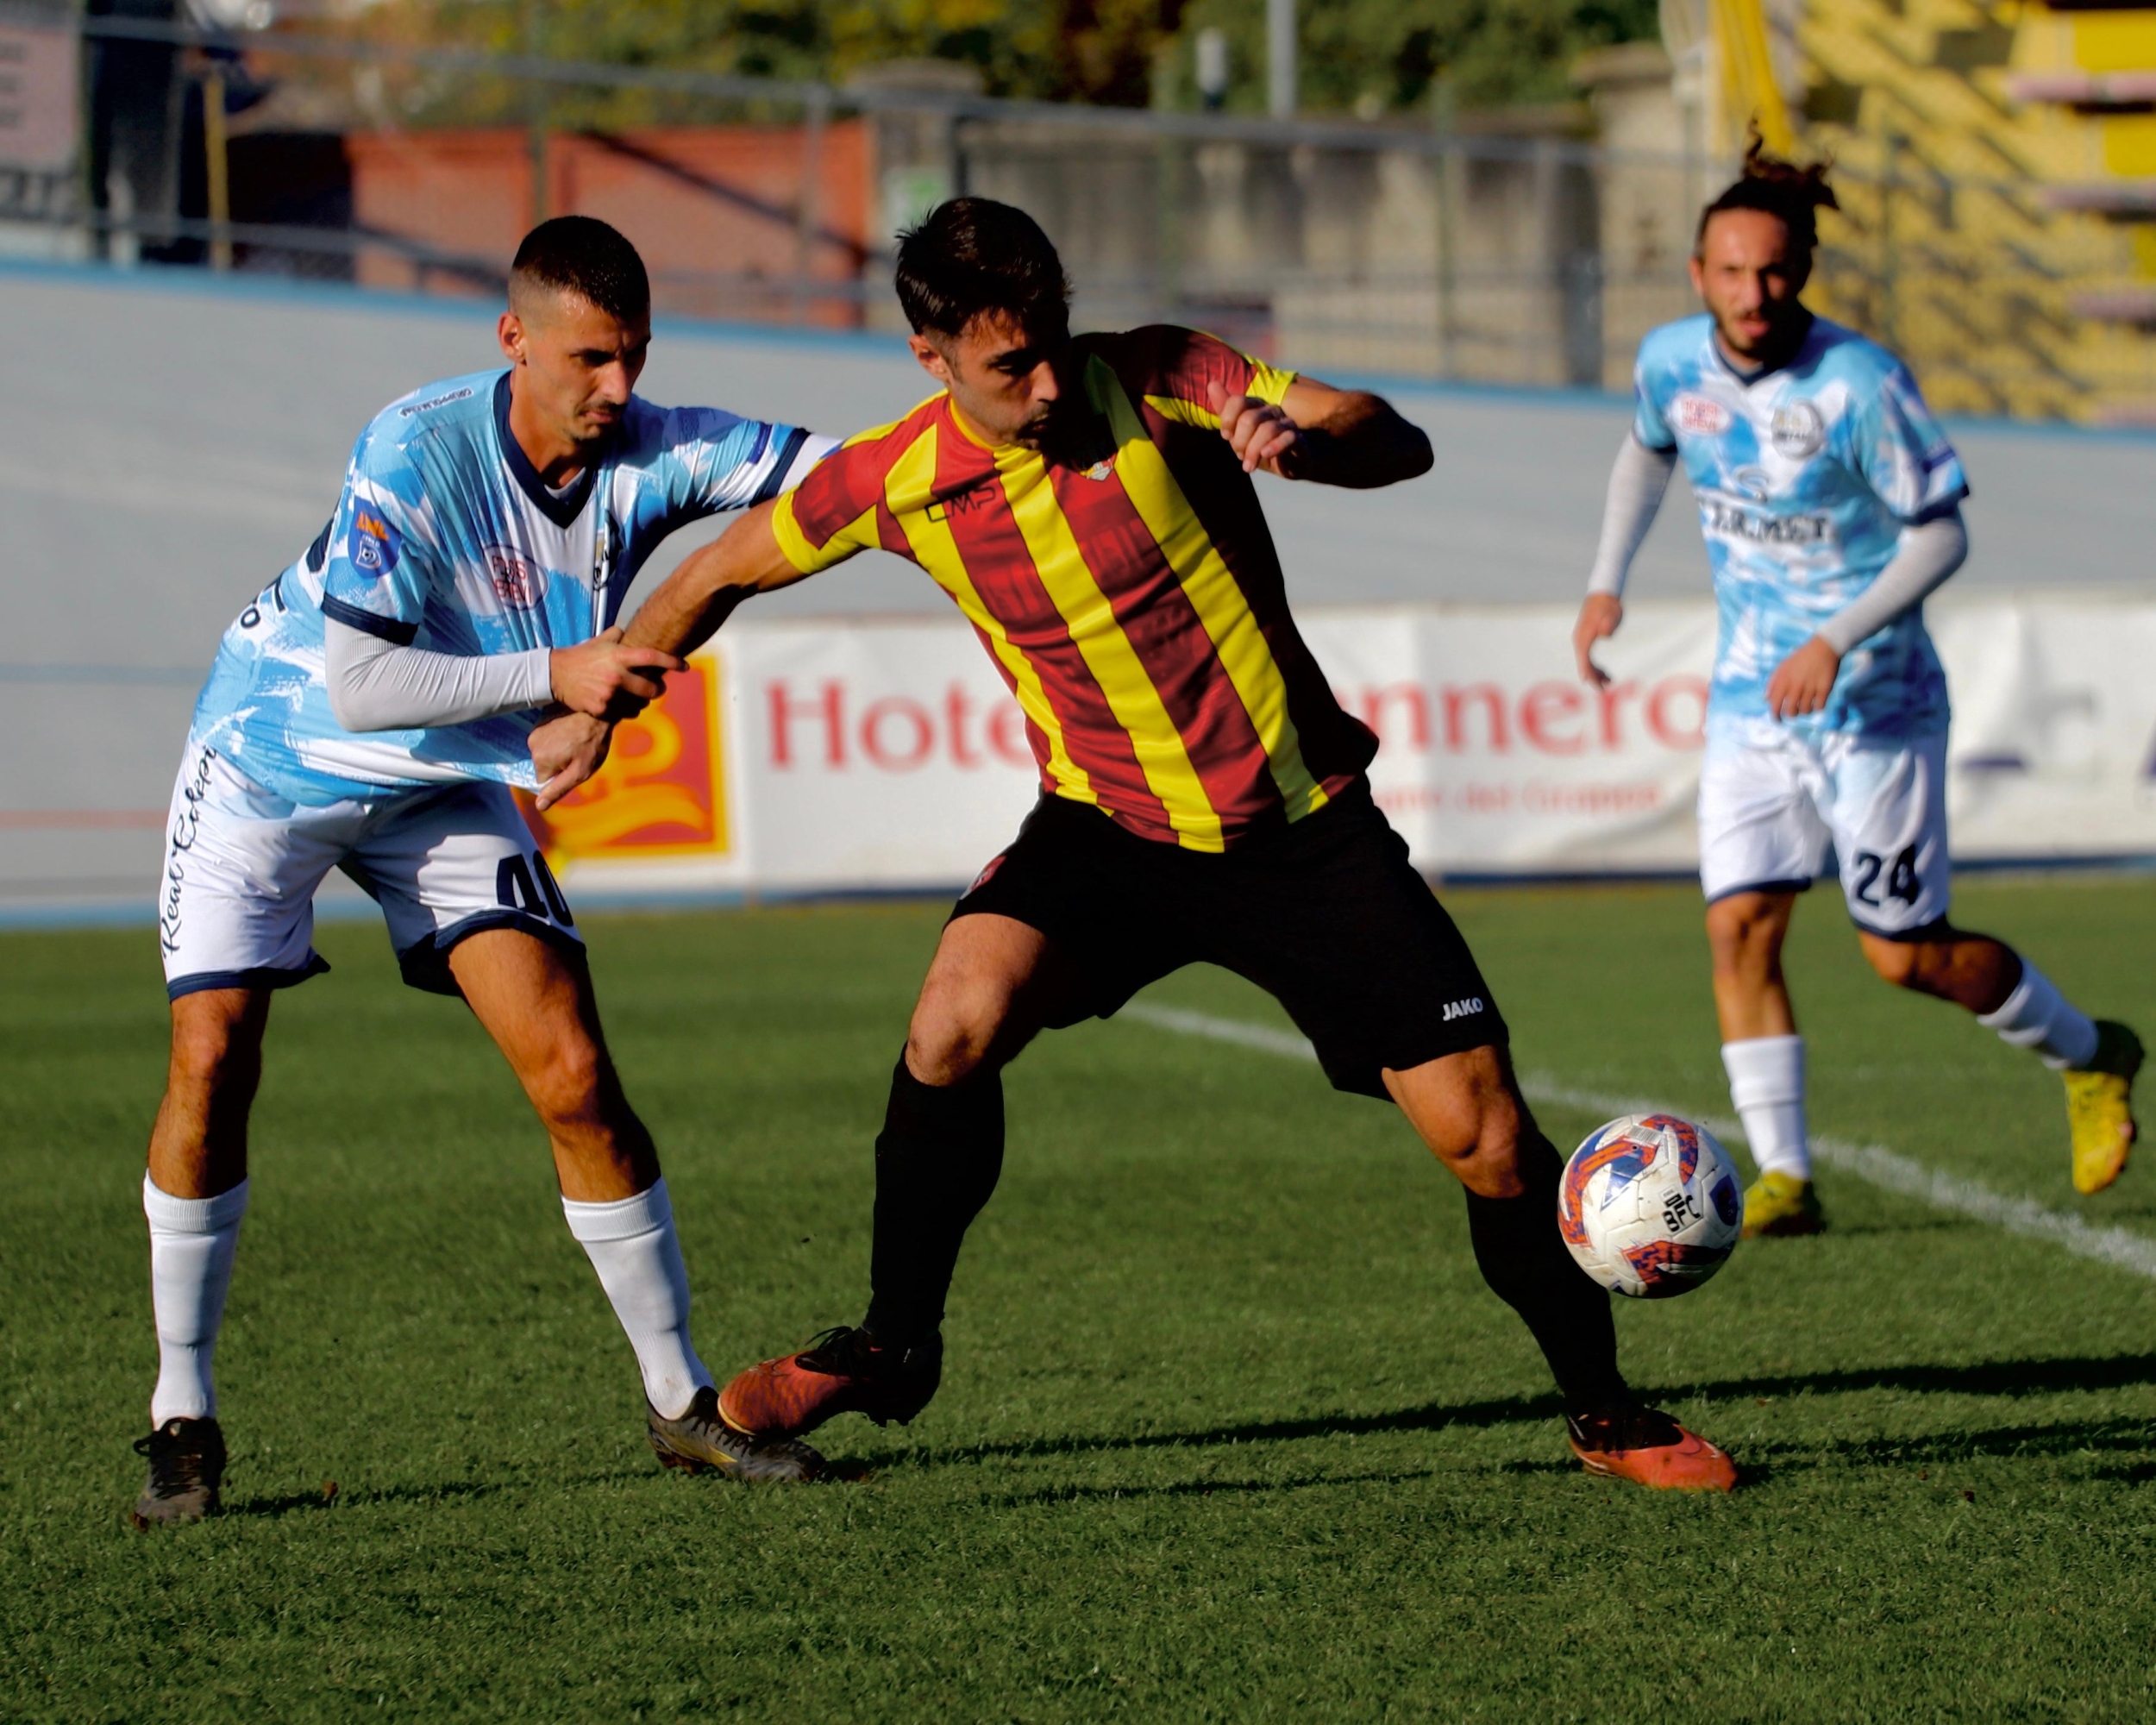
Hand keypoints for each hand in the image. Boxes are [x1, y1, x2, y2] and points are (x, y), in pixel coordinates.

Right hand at [531, 708, 613, 811]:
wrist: (597, 714)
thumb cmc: (592, 745)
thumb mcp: (579, 772)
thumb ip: (558, 789)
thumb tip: (539, 806)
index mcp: (540, 759)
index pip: (543, 780)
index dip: (560, 777)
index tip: (573, 767)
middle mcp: (532, 745)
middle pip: (543, 766)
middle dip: (559, 764)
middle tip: (577, 754)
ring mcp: (535, 731)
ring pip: (545, 753)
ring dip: (558, 751)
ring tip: (575, 743)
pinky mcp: (540, 722)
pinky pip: (546, 740)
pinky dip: (556, 739)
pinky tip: (570, 734)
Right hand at [549, 626, 684, 720]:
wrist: (555, 675)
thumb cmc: (581, 656)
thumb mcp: (600, 641)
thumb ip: (618, 635)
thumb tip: (631, 630)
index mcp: (618, 656)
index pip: (652, 657)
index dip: (671, 662)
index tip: (685, 666)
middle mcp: (616, 675)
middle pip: (651, 688)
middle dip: (658, 689)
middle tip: (658, 688)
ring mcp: (609, 694)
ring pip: (639, 704)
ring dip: (641, 701)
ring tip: (635, 696)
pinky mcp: (601, 709)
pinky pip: (623, 714)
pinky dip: (625, 710)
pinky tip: (620, 704)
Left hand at [1209, 380, 1303, 475]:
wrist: (1289, 462)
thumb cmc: (1260, 445)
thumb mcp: (1239, 433)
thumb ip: (1225, 411)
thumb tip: (1212, 383)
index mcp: (1254, 406)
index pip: (1237, 401)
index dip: (1228, 420)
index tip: (1226, 436)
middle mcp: (1269, 410)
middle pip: (1249, 419)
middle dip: (1240, 441)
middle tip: (1240, 455)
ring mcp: (1285, 422)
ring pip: (1267, 429)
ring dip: (1253, 451)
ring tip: (1249, 466)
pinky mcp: (1296, 436)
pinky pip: (1287, 437)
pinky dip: (1275, 446)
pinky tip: (1265, 455)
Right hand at [1572, 593, 1623, 688]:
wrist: (1603, 594)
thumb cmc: (1609, 606)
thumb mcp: (1613, 614)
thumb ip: (1609, 625)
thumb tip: (1605, 634)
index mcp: (1584, 637)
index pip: (1585, 662)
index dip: (1591, 676)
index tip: (1598, 687)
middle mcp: (1579, 640)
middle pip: (1584, 664)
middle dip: (1593, 678)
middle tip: (1605, 688)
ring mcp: (1581, 639)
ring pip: (1585, 661)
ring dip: (1595, 672)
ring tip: (1610, 680)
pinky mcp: (1586, 638)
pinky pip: (1587, 656)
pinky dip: (1595, 665)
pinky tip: (1604, 671)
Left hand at [1767, 635, 1841, 719]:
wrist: (1824, 647)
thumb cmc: (1801, 657)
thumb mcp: (1782, 667)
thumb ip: (1773, 683)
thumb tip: (1766, 700)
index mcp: (1783, 680)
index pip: (1775, 705)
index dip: (1775, 716)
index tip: (1777, 720)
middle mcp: (1796, 685)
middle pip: (1790, 711)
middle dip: (1791, 715)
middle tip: (1794, 712)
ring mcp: (1811, 687)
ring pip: (1805, 711)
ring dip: (1804, 711)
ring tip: (1806, 706)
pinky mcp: (1825, 688)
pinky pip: (1819, 707)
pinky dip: (1817, 708)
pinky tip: (1817, 703)